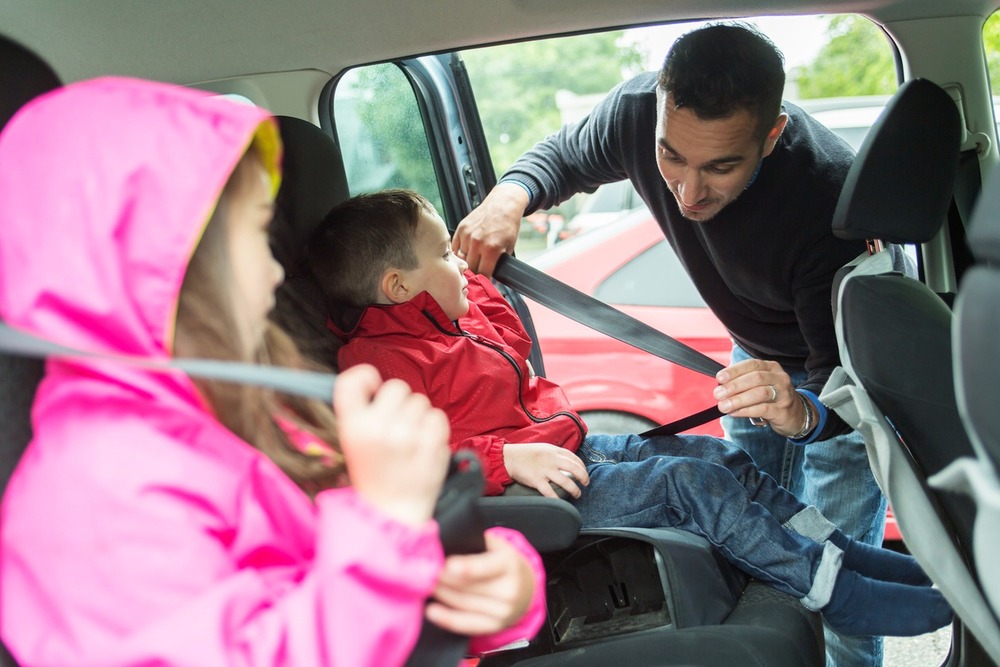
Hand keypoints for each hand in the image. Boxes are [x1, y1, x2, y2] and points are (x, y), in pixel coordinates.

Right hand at [333, 364, 450, 525]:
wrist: (392, 512)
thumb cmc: (373, 474)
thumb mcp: (352, 442)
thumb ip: (361, 411)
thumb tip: (377, 382)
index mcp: (352, 426)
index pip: (353, 380)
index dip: (366, 376)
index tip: (373, 388)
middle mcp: (378, 427)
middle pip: (397, 386)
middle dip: (399, 402)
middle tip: (395, 425)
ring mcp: (407, 435)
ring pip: (420, 401)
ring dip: (418, 416)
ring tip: (409, 439)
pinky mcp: (432, 443)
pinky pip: (438, 416)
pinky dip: (434, 427)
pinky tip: (424, 444)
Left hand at [425, 531, 535, 635]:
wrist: (526, 588)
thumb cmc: (504, 563)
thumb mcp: (496, 545)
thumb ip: (474, 541)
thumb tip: (445, 541)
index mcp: (508, 563)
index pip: (485, 566)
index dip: (465, 567)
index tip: (446, 564)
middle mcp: (509, 589)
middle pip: (467, 586)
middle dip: (442, 578)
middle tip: (424, 570)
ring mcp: (503, 611)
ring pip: (462, 603)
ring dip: (440, 593)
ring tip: (425, 584)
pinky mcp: (494, 626)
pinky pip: (466, 624)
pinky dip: (446, 618)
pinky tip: (432, 610)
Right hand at [452, 182, 529, 275]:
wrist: (502, 204)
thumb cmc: (508, 225)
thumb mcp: (509, 247)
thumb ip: (499, 263)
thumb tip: (492, 277)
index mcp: (491, 249)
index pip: (482, 274)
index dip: (484, 280)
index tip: (484, 282)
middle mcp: (477, 243)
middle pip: (470, 268)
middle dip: (475, 272)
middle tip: (478, 272)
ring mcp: (467, 235)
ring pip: (462, 258)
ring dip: (467, 261)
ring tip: (473, 259)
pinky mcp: (461, 229)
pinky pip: (456, 247)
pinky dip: (460, 252)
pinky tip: (466, 251)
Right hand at [503, 442, 589, 498]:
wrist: (508, 458)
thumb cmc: (524, 454)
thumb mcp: (542, 448)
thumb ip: (554, 454)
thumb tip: (566, 463)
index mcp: (553, 451)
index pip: (574, 458)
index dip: (582, 466)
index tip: (584, 473)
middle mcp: (551, 459)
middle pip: (575, 469)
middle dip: (584, 477)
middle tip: (586, 484)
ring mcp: (544, 470)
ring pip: (566, 481)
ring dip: (575, 490)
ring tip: (577, 494)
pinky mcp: (537, 480)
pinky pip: (550, 492)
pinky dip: (557, 498)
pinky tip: (561, 501)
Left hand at [714, 359, 812, 437]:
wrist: (797, 414)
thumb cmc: (772, 397)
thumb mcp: (760, 384)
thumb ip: (743, 382)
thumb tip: (720, 386)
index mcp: (771, 367)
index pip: (751, 365)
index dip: (734, 371)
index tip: (719, 378)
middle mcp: (779, 378)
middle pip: (755, 378)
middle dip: (734, 386)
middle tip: (718, 394)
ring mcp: (784, 394)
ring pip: (760, 393)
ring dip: (738, 399)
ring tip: (724, 406)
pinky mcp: (783, 410)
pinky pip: (763, 409)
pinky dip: (746, 410)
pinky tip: (734, 413)